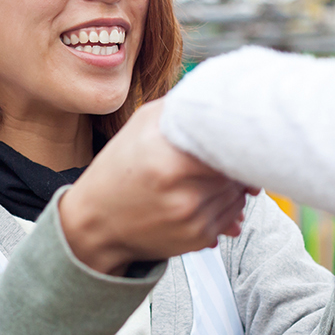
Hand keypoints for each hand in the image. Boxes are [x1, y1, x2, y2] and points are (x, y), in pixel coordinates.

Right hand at [61, 100, 257, 274]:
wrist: (95, 223)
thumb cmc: (116, 172)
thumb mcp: (141, 126)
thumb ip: (181, 107)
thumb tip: (220, 96)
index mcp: (170, 161)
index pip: (231, 144)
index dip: (238, 135)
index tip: (238, 129)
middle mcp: (185, 194)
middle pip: (239, 169)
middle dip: (236, 158)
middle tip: (219, 151)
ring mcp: (194, 219)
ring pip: (240, 193)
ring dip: (233, 182)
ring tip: (204, 174)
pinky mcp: (199, 238)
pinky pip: (233, 215)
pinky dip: (226, 203)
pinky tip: (202, 194)